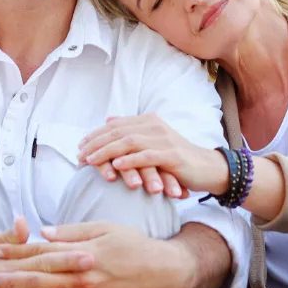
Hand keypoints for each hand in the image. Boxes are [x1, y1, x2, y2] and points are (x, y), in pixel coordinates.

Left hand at [0, 221, 193, 287]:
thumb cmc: (134, 244)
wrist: (163, 272)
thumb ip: (73, 232)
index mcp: (83, 253)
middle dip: (13, 281)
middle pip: (42, 281)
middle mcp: (83, 278)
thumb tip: (44, 231)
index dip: (19, 252)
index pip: (44, 253)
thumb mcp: (105, 228)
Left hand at [78, 115, 228, 195]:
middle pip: (118, 132)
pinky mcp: (172, 155)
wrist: (208, 168)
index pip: (116, 125)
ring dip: (107, 152)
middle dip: (96, 144)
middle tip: (79, 156)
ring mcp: (164, 140)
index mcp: (149, 121)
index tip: (79, 146)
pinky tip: (116, 166)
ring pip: (129, 142)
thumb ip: (132, 130)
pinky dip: (130, 161)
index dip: (96, 135)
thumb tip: (109, 119)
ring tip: (91, 161)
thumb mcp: (153, 141)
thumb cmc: (177, 158)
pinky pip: (146, 157)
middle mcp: (155, 126)